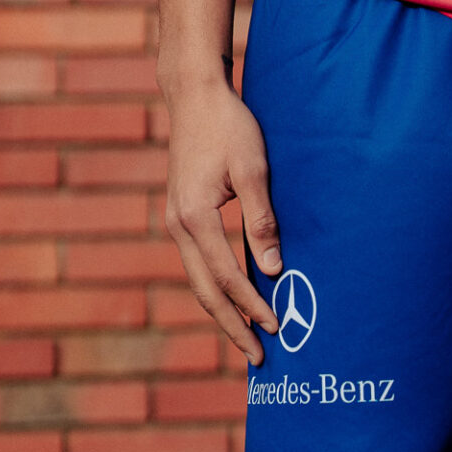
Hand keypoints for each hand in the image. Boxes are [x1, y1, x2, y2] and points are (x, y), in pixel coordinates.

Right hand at [163, 81, 282, 361]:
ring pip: (197, 280)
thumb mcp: (252, 169)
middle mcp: (178, 226)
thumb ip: (261, 219)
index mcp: (195, 217)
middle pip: (204, 291)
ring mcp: (175, 221)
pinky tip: (233, 296)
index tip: (276, 328)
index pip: (226, 277)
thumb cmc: (229, 126)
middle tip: (259, 356)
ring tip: (247, 337)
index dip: (252, 305)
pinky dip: (214, 287)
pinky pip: (197, 263)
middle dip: (232, 326)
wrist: (194, 96)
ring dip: (222, 311)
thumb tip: (274, 269)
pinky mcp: (180, 214)